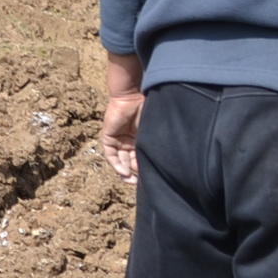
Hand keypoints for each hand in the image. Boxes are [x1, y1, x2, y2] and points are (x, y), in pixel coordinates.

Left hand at [100, 50, 145, 181]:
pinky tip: (124, 171)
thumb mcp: (155, 130)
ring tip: (132, 180)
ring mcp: (119, 140)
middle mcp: (130, 141)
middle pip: (131, 162)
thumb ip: (157, 144)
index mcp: (142, 139)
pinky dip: (117, 164)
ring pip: (121, 161)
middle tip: (142, 183)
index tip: (153, 179)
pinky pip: (111, 155)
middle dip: (136, 173)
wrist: (133, 94)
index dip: (147, 169)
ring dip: (125, 172)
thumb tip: (168, 163)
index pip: (143, 158)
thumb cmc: (149, 109)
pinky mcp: (109, 137)